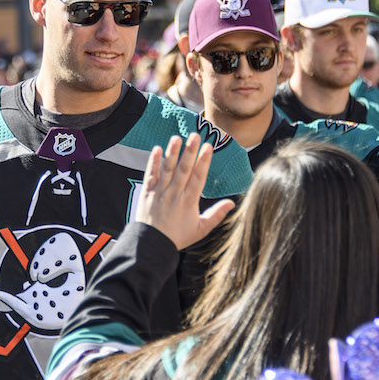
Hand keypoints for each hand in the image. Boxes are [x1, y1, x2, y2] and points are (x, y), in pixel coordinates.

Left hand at [136, 133, 234, 249]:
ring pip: (167, 169)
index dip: (203, 162)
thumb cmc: (177, 237)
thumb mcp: (201, 229)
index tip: (208, 147)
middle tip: (195, 135)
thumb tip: (231, 204)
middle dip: (190, 151)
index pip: (198, 177)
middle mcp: (174, 194)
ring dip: (172, 152)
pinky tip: (157, 149)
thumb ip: (216, 215)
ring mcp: (160, 192)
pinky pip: (150, 175)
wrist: (151, 244)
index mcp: (188, 202)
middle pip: (183, 169)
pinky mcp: (147, 192)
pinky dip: (153, 162)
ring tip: (177, 138)